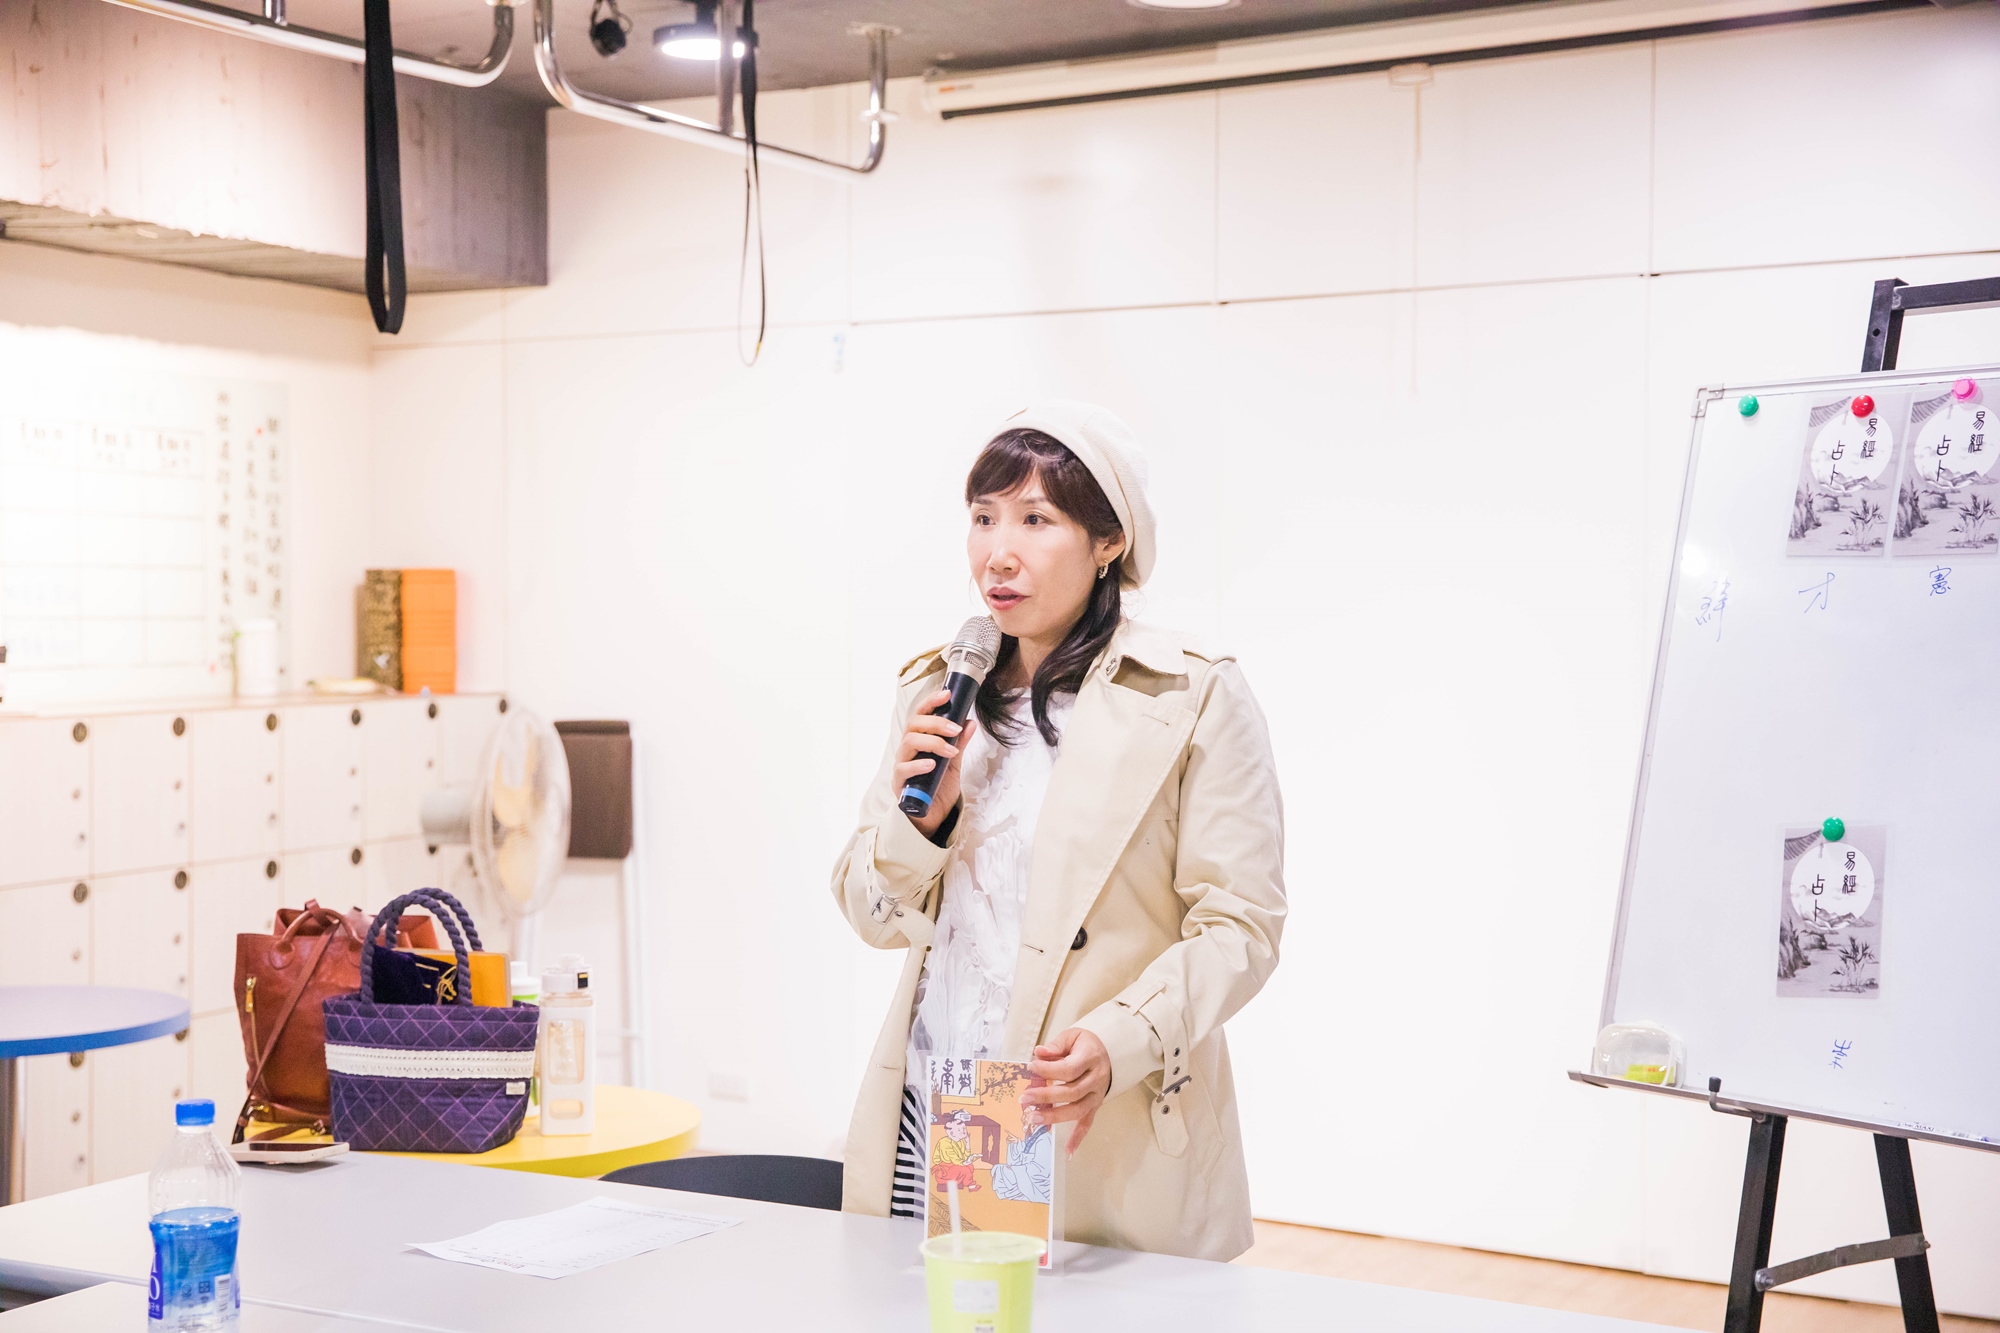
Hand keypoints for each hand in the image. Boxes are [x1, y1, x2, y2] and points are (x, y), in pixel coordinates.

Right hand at [894, 690, 973, 836]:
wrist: (933, 816)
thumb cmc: (939, 787)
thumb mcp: (954, 764)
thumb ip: (959, 744)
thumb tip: (970, 723)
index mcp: (920, 740)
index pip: (921, 715)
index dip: (931, 702)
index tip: (947, 694)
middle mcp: (907, 749)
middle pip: (914, 725)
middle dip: (936, 723)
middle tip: (956, 728)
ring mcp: (901, 764)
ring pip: (908, 742)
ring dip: (932, 743)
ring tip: (950, 751)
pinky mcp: (898, 783)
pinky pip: (903, 769)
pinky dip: (918, 765)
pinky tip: (932, 765)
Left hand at [1024, 1027, 1110, 1155]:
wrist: (1109, 1052)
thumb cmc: (1085, 1044)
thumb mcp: (1072, 1037)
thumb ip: (1055, 1046)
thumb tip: (1038, 1053)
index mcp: (1090, 1058)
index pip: (1069, 1069)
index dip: (1048, 1070)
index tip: (1030, 1067)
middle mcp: (1096, 1079)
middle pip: (1072, 1092)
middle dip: (1046, 1096)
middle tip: (1024, 1098)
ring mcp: (1097, 1095)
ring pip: (1078, 1110)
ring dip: (1054, 1117)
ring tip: (1032, 1118)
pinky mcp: (1095, 1106)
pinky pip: (1088, 1123)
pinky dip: (1078, 1138)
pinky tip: (1067, 1151)